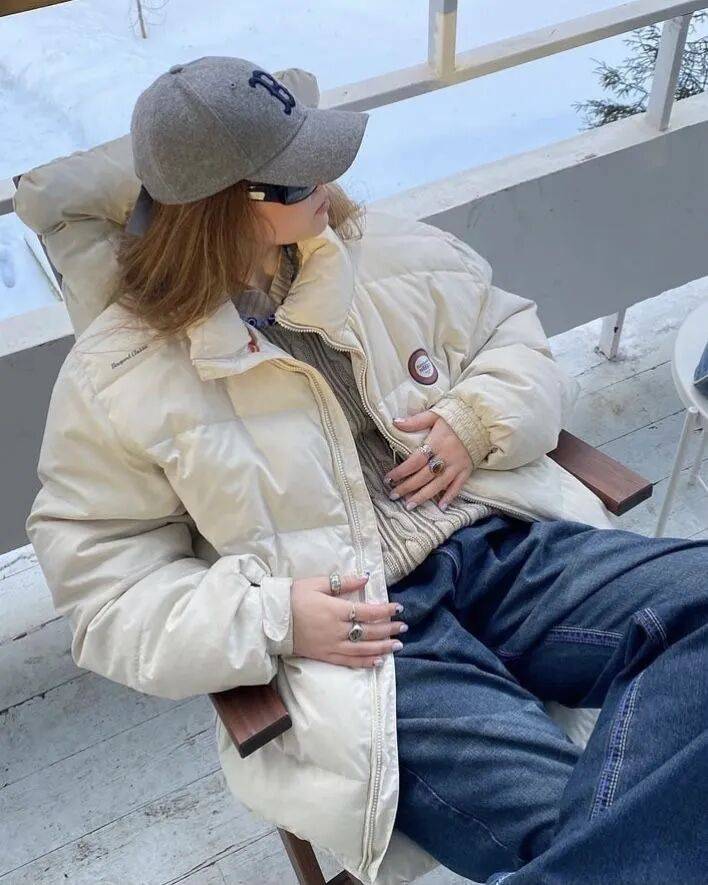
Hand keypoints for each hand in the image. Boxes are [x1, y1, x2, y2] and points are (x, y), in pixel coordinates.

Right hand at [291, 573, 406, 667]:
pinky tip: (377, 661)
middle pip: (369, 631)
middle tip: (403, 627)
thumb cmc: (293, 597)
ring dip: (382, 647)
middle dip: (389, 629)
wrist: (271, 620)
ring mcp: (331, 645)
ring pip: (363, 649)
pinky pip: (349, 661)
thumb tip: (365, 578)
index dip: (385, 610)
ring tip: (397, 645)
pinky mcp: (325, 656)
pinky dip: (365, 662)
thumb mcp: (317, 583)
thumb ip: (342, 582)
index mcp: (336, 609)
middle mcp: (337, 630)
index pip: (368, 611)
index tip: (399, 608)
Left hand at [384, 410, 472, 510]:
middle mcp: (446, 457)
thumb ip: (415, 421)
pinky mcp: (467, 470)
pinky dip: (450, 497)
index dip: (401, 471)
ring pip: (438, 485)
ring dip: (423, 496)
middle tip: (393, 496)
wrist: (482, 421)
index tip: (388, 479)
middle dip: (407, 487)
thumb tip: (395, 422)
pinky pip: (458, 486)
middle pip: (423, 476)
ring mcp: (457, 466)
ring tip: (409, 506)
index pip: (415, 461)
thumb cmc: (455, 418)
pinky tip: (441, 507)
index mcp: (436, 443)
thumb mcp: (435, 415)